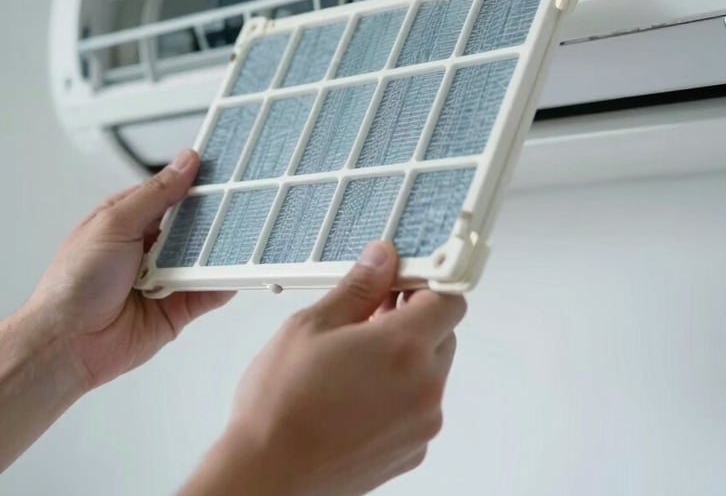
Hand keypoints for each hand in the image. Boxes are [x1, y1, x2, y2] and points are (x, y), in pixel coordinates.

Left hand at [28, 149, 232, 390]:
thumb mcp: (115, 224)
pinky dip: (224, 284)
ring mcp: (164, 278)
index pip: (173, 193)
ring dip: (221, 251)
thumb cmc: (73, 283)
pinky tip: (239, 273)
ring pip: (204, 258)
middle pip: (195, 225)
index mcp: (130, 219)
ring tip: (246, 237)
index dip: (198, 183)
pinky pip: (208, 293)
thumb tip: (186, 162)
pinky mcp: (176, 308)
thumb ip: (157, 194)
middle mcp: (149, 247)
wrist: (65, 346)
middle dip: (217, 217)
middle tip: (247, 204)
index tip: (229, 171)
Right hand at [183, 242, 465, 495]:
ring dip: (406, 357)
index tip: (403, 279)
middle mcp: (424, 388)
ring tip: (355, 358)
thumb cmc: (281, 408)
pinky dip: (399, 394)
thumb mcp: (311, 326)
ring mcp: (421, 425)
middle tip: (370, 314)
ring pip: (431, 371)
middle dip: (413, 318)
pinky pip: (419, 407)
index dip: (426, 283)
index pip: (449, 299)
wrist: (267, 477)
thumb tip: (381, 260)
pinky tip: (356, 392)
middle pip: (443, 334)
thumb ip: (358, 287)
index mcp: (404, 348)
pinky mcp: (411, 451)